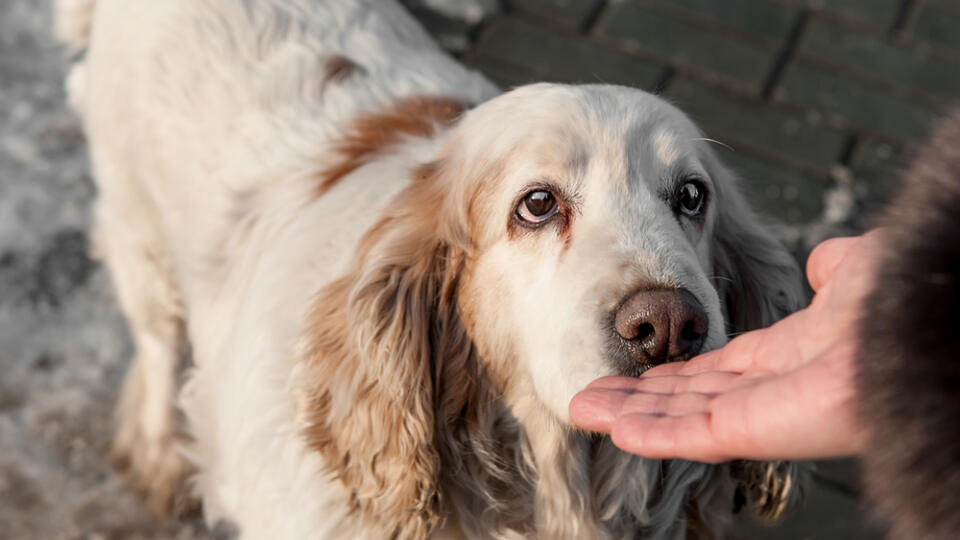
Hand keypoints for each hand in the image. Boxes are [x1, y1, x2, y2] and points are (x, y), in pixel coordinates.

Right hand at [570, 233, 881, 462]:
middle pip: (688, 400)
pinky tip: (610, 425)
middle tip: (589, 394)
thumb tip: (821, 260)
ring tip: (581, 407)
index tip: (638, 368)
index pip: (717, 372)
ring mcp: (762, 414)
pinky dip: (651, 433)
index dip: (674, 372)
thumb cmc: (905, 295)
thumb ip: (834, 269)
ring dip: (629, 414)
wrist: (925, 317)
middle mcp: (771, 391)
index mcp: (791, 357)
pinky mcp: (757, 429)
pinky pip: (694, 435)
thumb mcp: (860, 272)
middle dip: (637, 397)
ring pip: (681, 420)